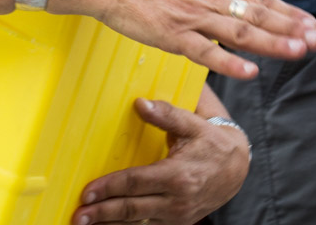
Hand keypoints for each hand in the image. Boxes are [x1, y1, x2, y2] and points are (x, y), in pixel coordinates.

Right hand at [66, 0, 315, 78]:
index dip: (285, 11)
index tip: (309, 22)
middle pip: (256, 14)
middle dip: (289, 27)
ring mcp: (190, 17)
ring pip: (240, 32)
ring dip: (272, 43)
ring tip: (298, 51)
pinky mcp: (172, 36)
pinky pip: (206, 53)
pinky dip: (231, 63)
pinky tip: (251, 72)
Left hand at [72, 98, 248, 224]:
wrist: (237, 169)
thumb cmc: (212, 143)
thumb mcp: (193, 124)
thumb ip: (166, 114)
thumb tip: (140, 103)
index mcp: (178, 175)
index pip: (136, 183)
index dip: (109, 187)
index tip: (87, 191)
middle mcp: (178, 200)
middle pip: (133, 209)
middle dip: (103, 213)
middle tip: (78, 215)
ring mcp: (179, 215)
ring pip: (139, 223)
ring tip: (85, 224)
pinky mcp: (179, 222)